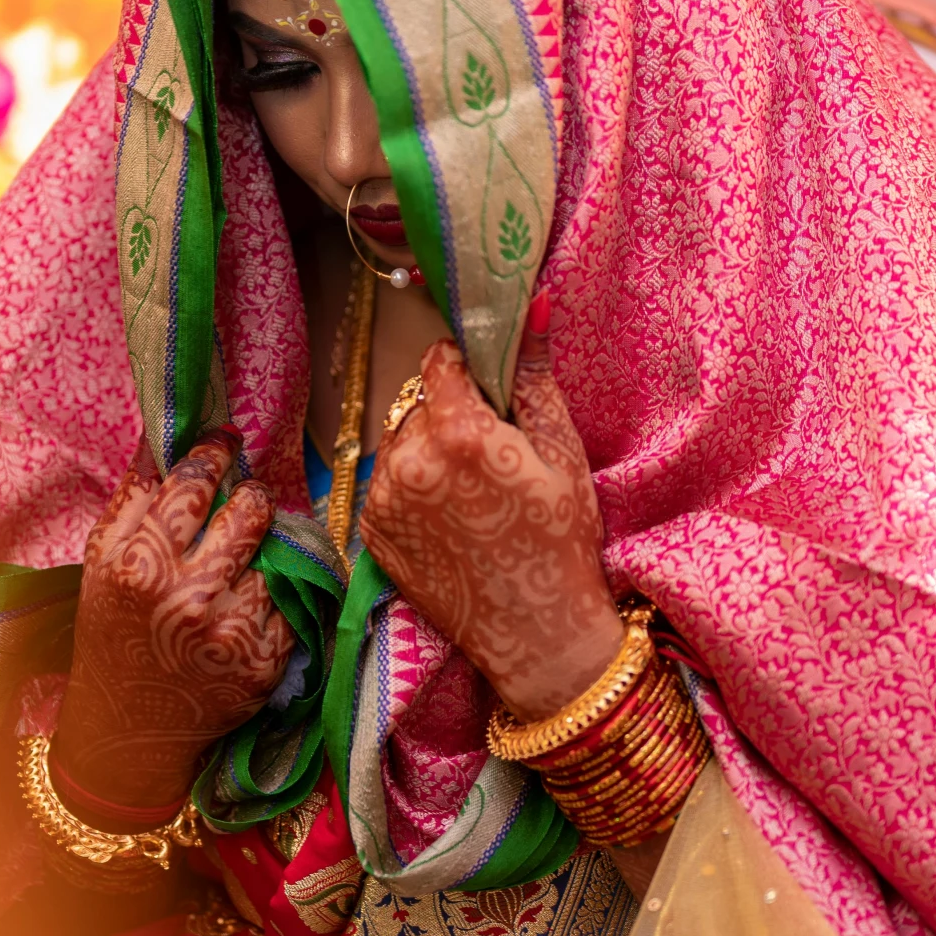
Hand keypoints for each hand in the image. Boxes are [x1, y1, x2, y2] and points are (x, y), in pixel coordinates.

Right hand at [54, 428, 292, 817]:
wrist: (128, 726)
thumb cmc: (113, 631)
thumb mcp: (103, 561)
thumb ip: (135, 495)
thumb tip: (167, 434)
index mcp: (140, 565)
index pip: (194, 483)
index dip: (215, 451)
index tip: (225, 440)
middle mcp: (188, 596)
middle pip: (250, 509)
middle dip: (251, 494)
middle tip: (244, 498)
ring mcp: (232, 631)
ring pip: (277, 552)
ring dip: (266, 545)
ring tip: (243, 556)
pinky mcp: (265, 661)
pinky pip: (292, 599)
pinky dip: (278, 592)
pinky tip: (252, 597)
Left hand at [358, 313, 623, 721]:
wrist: (537, 634)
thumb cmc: (561, 542)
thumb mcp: (563, 451)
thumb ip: (535, 374)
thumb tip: (534, 302)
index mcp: (459, 432)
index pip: (441, 362)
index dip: (467, 372)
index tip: (490, 394)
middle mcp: (410, 460)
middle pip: (421, 403)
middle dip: (452, 415)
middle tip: (492, 457)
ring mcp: (385, 498)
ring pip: (400, 441)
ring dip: (428, 451)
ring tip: (473, 493)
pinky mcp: (372, 531)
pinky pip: (388, 482)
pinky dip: (413, 487)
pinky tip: (452, 517)